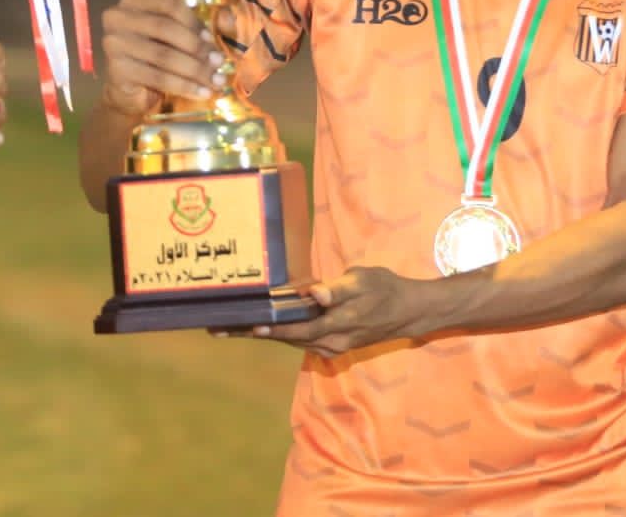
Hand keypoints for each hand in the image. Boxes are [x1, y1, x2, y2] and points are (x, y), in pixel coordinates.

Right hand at [100, 0, 231, 115]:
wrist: (129, 92)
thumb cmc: (156, 57)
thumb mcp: (178, 37)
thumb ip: (201, 25)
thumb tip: (229, 20)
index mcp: (133, 0)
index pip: (169, 3)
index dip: (193, 20)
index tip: (210, 38)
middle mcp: (117, 17)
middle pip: (166, 28)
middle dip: (197, 47)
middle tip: (218, 62)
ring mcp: (113, 43)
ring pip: (164, 55)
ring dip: (195, 70)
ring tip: (216, 80)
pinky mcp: (116, 69)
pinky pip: (157, 77)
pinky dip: (184, 86)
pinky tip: (201, 92)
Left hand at [230, 267, 426, 358]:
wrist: (409, 311)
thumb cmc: (385, 288)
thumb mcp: (364, 281)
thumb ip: (337, 289)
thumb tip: (315, 295)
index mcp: (335, 325)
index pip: (292, 328)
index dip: (265, 327)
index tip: (238, 324)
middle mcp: (328, 341)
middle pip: (282, 337)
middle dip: (249, 332)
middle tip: (216, 328)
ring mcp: (329, 345)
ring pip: (288, 339)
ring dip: (259, 333)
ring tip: (227, 328)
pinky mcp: (330, 343)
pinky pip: (299, 338)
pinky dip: (278, 332)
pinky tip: (261, 324)